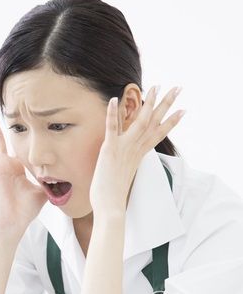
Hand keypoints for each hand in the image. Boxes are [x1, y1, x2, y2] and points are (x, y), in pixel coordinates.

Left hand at [89, 85, 184, 216]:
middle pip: (154, 123)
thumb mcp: (123, 175)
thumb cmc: (113, 195)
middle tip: (178, 88)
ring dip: (148, 103)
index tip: (183, 110)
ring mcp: (124, 149)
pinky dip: (112, 113)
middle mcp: (135, 150)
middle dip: (166, 104)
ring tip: (155, 86)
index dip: (171, 122)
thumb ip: (126, 165)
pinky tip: (114, 99)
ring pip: (139, 122)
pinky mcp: (110, 150)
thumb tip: (125, 165)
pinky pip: (112, 128)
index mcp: (139, 155)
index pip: (158, 134)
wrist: (110, 207)